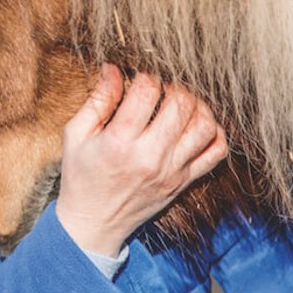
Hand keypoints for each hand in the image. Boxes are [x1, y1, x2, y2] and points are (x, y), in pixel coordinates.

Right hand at [54, 64, 227, 257]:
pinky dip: (216, 133)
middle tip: (165, 85)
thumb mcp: (76, 135)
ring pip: (204, 126)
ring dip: (198, 106)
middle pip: (181, 105)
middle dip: (175, 85)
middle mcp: (150, 156)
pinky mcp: (184, 182)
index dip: (147, 74)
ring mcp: (172, 171)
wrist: (94, 224)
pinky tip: (198, 124)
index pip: (147, 92)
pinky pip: (216, 154)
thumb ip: (97, 100)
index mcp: (119, 142)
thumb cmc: (81, 175)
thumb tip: (113, 68)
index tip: (141, 76)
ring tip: (182, 102)